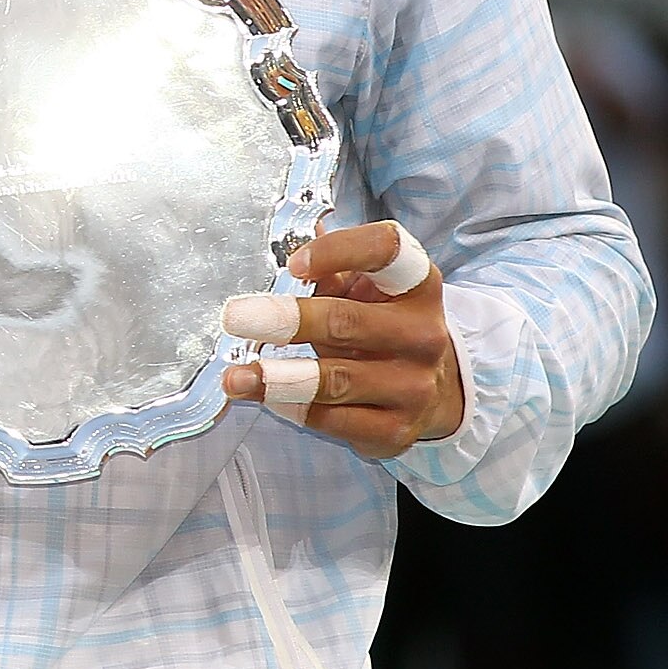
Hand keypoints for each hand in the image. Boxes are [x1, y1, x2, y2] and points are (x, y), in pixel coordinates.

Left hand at [219, 221, 463, 457]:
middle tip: (236, 317)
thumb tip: (281, 238)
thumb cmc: (382, 324)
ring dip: (278, 378)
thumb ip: (330, 266)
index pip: (387, 251)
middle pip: (347, 322)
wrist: (432, 390)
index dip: (339, 251)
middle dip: (287, 320)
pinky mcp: (396, 430)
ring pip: (336, 380)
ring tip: (235, 376)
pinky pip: (335, 420)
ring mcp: (413, 386)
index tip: (293, 263)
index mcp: (417, 285)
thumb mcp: (367, 288)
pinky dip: (296, 409)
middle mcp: (423, 334)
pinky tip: (267, 398)